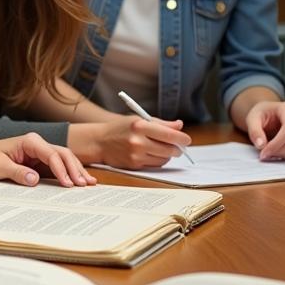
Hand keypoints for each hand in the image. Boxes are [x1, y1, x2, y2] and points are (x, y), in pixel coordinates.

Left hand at [0, 132, 96, 187]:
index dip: (61, 169)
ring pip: (65, 159)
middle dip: (75, 169)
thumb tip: (35, 179)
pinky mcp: (41, 161)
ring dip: (77, 170)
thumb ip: (17, 172)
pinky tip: (81, 181)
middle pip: (63, 154)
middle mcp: (38, 144)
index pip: (51, 154)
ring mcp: (41, 152)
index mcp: (29, 141)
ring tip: (89, 184)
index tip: (68, 184)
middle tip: (84, 185)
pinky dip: (71, 173)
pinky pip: (59, 166)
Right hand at [68, 116, 192, 167]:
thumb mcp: (137, 119)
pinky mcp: (134, 165)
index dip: (182, 138)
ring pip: (164, 158)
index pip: (169, 134)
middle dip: (177, 148)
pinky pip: (155, 165)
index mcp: (140, 125)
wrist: (99, 141)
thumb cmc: (120, 128)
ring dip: (168, 155)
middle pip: (170, 149)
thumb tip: (179, 125)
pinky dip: (158, 160)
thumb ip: (160, 123)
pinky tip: (152, 154)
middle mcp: (138, 140)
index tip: (186, 139)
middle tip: (178, 146)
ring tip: (162, 149)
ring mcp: (136, 154)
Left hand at [241, 100, 284, 159]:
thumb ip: (254, 131)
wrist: (266, 114)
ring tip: (270, 154)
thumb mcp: (252, 119)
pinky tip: (277, 153)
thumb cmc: (261, 114)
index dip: (277, 143)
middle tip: (265, 155)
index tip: (264, 151)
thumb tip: (261, 145)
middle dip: (281, 150)